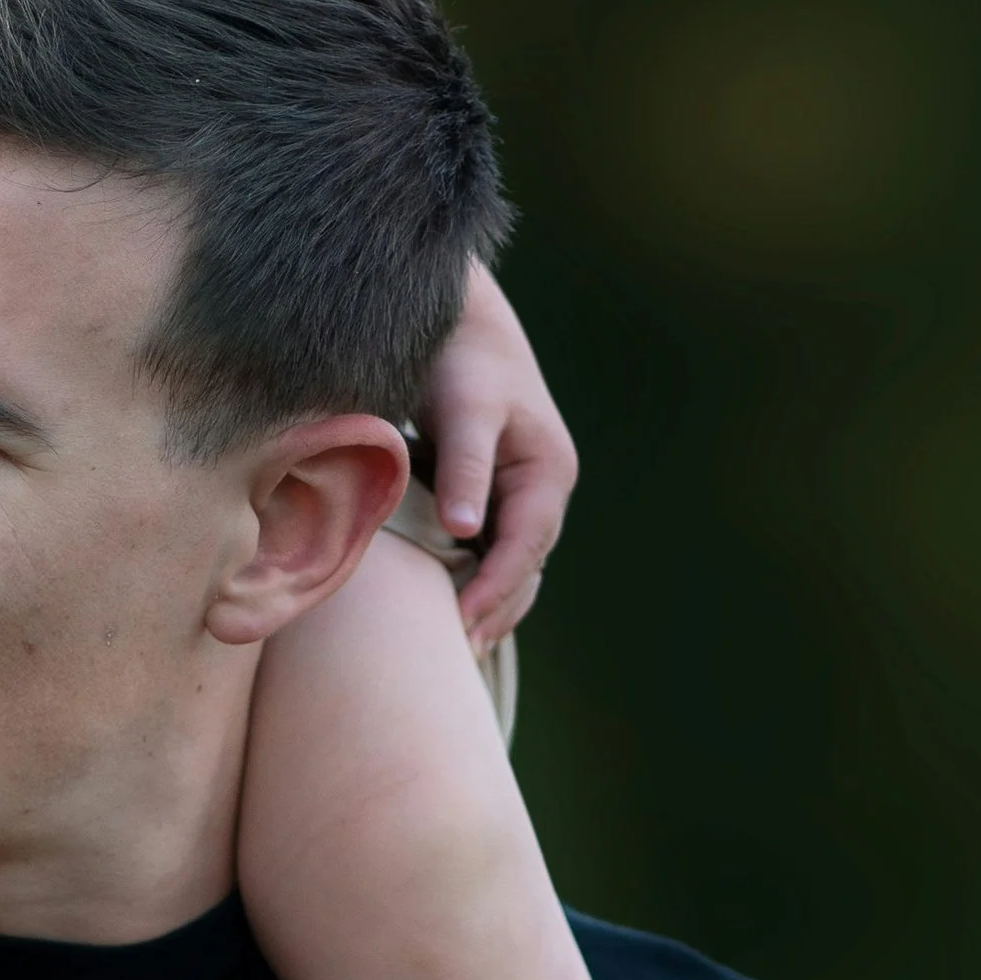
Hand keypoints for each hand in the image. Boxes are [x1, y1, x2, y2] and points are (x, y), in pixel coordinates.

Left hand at [419, 262, 576, 651]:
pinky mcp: (488, 494)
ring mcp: (517, 495)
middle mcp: (540, 490)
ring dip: (483, 606)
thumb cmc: (459, 359)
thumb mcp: (465, 409)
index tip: (458, 628)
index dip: (493, 592)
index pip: (524, 550)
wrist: (453, 319)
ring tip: (446, 652)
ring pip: (506, 566)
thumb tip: (464, 528)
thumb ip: (464, 467)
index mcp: (547, 474)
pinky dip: (466, 580)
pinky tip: (434, 609)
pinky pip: (483, 550)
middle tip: (449, 660)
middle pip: (522, 570)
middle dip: (491, 613)